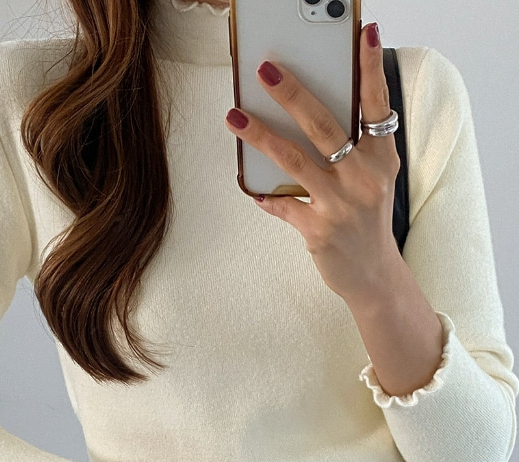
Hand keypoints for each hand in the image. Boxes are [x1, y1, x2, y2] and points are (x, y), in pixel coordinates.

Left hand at [225, 23, 401, 302]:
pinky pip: (282, 205)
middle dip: (293, 94)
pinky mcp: (319, 230)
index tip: (364, 34)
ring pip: (294, 160)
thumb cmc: (368, 220)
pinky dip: (263, 195)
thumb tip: (308, 115)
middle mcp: (364, 178)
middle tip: (265, 71)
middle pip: (324, 126)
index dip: (370, 69)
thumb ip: (353, 149)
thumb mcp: (373, 181)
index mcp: (381, 159)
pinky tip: (248, 187)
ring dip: (261, 136)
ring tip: (234, 116)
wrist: (374, 274)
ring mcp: (341, 205)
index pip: (376, 106)